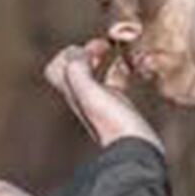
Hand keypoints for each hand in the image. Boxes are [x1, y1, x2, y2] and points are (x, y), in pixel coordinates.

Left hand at [44, 40, 163, 151]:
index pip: (56, 69)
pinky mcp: (120, 105)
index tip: (86, 50)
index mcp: (74, 94)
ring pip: (95, 73)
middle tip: (103, 44)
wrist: (138, 151)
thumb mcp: (91, 96)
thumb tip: (77, 54)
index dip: (68, 54)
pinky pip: (115, 81)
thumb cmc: (115, 126)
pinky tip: (130, 64)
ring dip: (102, 58)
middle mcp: (84, 98)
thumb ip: (78, 73)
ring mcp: (102, 101)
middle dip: (85, 52)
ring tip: (115, 48)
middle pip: (74, 69)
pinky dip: (120, 68)